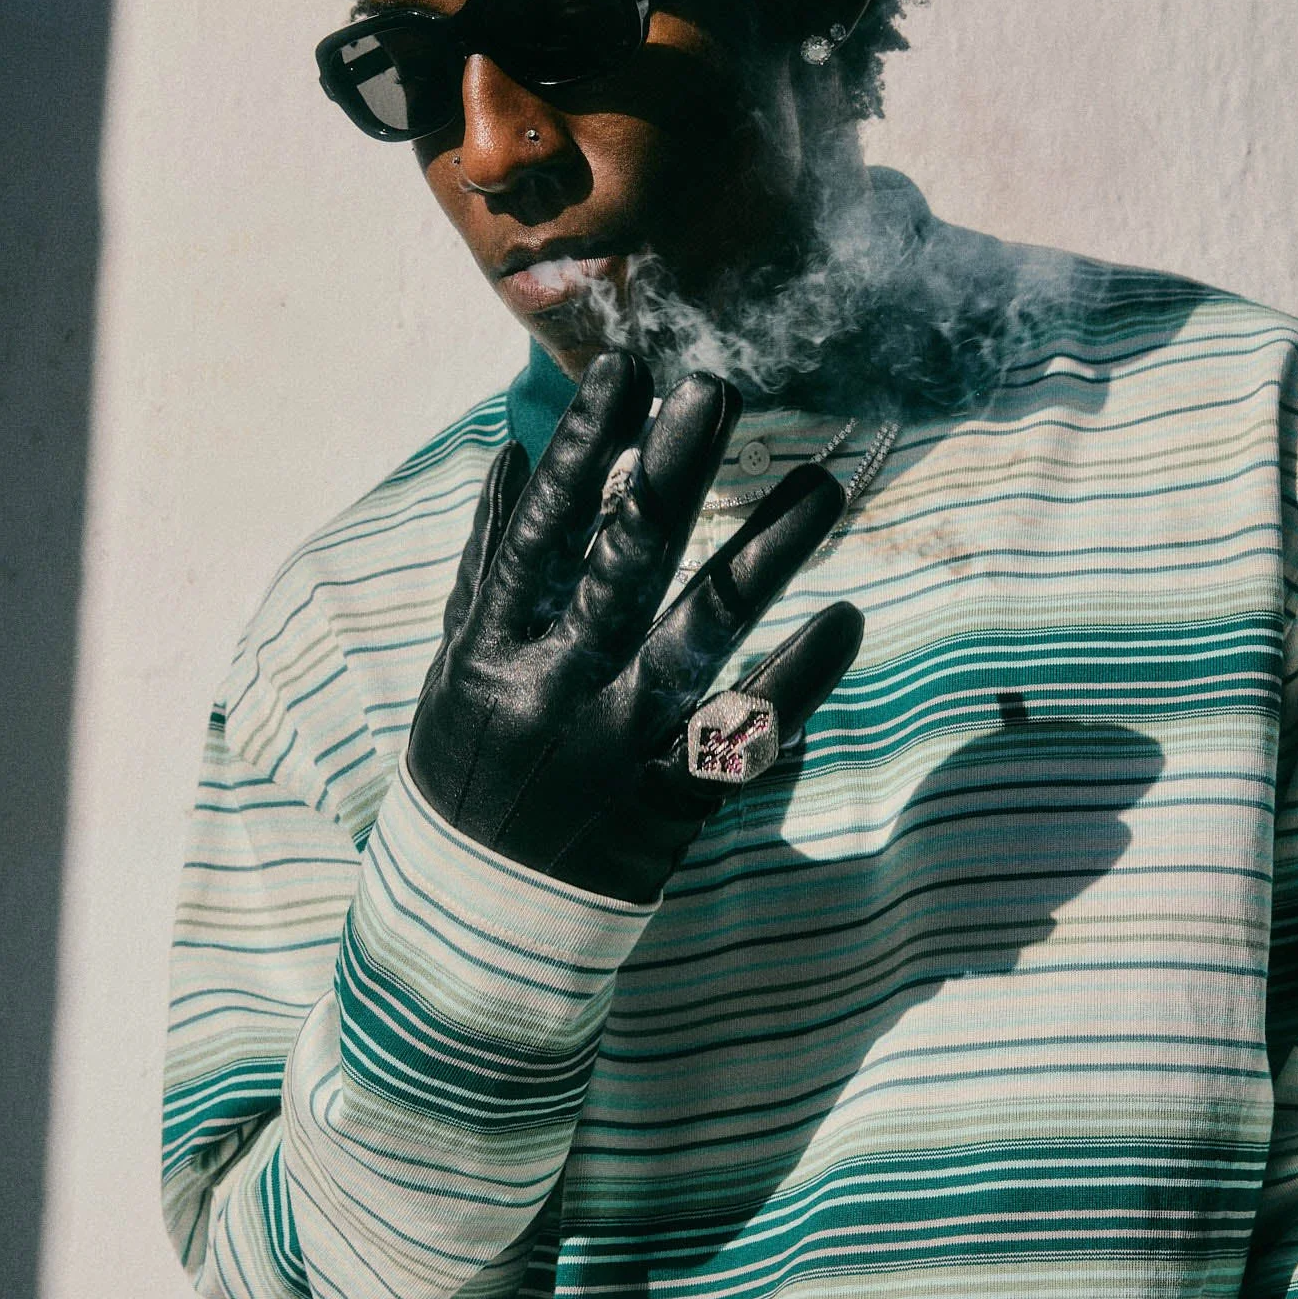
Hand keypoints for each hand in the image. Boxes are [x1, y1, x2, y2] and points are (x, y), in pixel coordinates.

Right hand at [407, 351, 864, 902]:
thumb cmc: (466, 773)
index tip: (630, 369)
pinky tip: (845, 621)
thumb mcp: (453, 668)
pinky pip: (741, 744)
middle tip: (722, 389)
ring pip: (696, 642)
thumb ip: (485, 565)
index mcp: (490, 651)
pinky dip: (795, 684)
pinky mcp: (665, 811)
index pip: (541, 533)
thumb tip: (512, 457)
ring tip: (824, 486)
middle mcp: (550, 692)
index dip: (586, 450)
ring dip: (762, 558)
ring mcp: (611, 753)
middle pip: (621, 571)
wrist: (467, 929)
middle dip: (671, 477)